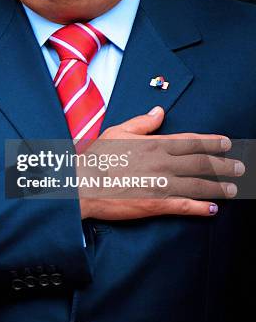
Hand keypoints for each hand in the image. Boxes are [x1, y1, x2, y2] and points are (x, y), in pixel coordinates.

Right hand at [79, 106, 243, 219]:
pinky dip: (201, 208)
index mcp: (155, 144)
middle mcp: (163, 163)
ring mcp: (161, 185)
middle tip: (239, 167)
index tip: (226, 143)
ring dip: (218, 187)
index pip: (191, 141)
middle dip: (223, 165)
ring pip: (198, 185)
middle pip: (201, 163)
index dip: (212, 142)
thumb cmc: (97, 158)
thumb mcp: (118, 132)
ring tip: (233, 189)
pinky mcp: (156, 204)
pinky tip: (212, 209)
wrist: (82, 185)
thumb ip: (142, 123)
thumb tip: (160, 111)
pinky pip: (184, 206)